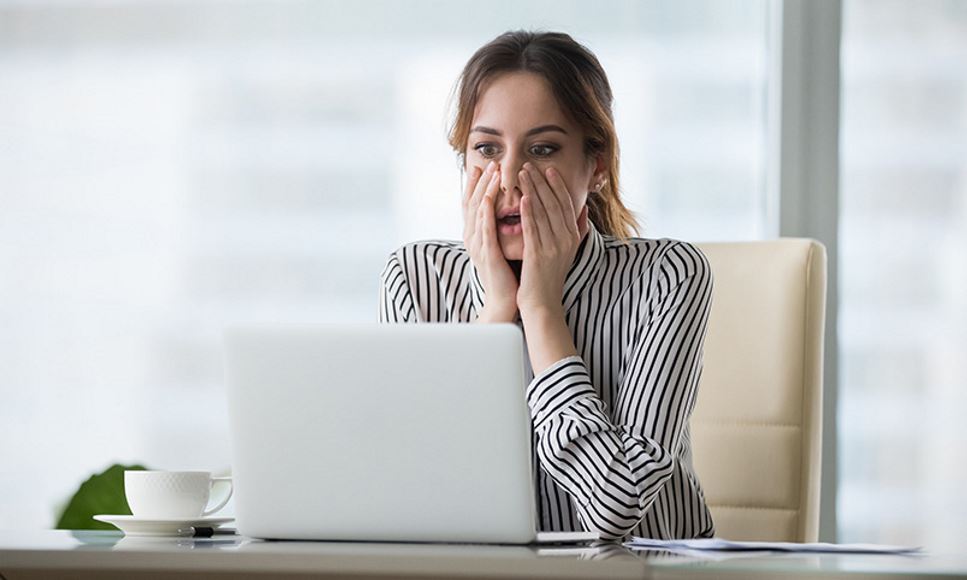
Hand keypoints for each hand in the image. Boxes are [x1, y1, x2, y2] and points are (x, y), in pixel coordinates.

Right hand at [462, 161, 518, 321]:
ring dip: (484, 190)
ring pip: (479, 211)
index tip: (485, 165)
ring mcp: (478, 245)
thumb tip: (517, 208)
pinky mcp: (487, 254)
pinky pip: (485, 229)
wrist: (505, 301)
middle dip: (481, 181)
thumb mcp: (505, 245)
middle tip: (489, 162)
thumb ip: (506, 227)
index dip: (479, 184)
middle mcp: (473, 237)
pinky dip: (487, 212)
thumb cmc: (509, 273)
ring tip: (491, 172)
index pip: (476, 203)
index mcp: (478, 235)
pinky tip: (490, 198)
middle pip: (473, 203)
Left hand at [517, 163, 588, 319]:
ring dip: (532, 191)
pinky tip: (522, 198)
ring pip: (542, 212)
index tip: (548, 169)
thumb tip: (585, 210)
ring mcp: (553, 248)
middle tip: (530, 165)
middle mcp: (566, 240)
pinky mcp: (538, 255)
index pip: (565, 204)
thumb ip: (578, 230)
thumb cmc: (550, 278)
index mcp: (573, 237)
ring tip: (522, 174)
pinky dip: (528, 213)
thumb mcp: (568, 252)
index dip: (557, 185)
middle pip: (554, 204)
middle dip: (542, 182)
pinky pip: (533, 229)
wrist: (543, 305)